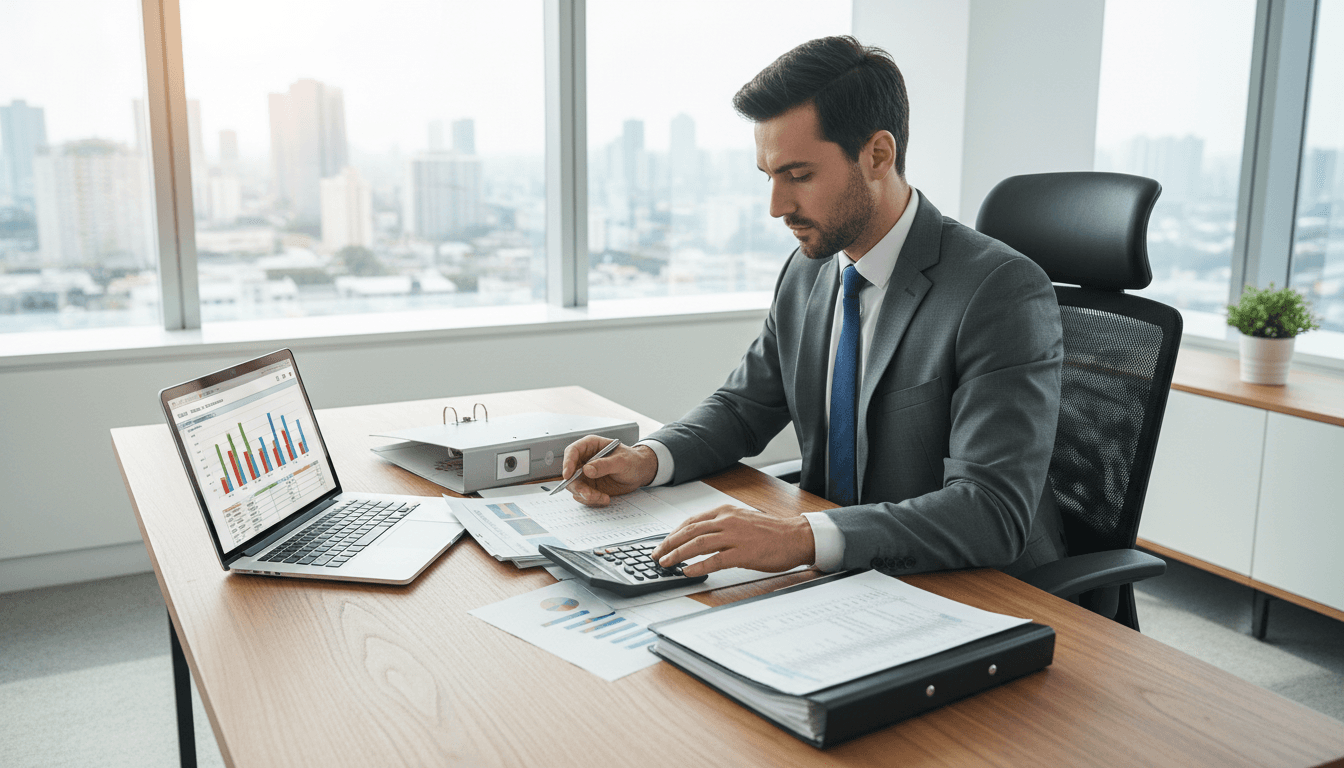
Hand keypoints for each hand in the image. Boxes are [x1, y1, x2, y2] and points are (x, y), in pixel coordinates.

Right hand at [560, 435, 657, 505]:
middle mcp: (584, 460)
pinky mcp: (590, 486)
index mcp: (590, 446)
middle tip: (589, 494)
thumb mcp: (621, 461)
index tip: (568, 475)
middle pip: (570, 473)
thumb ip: (604, 465)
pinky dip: (592, 500)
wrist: (640, 472)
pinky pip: (584, 496)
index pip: (572, 452)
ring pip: (576, 487)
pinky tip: (605, 499)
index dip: (567, 463)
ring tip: (603, 498)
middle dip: (578, 486)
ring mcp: (586, 475)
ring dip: (586, 495)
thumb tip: (587, 470)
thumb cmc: (632, 460)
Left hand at [651, 505, 814, 576]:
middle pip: (690, 531)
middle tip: (657, 555)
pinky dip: (698, 566)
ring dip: (678, 554)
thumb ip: (722, 526)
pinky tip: (688, 571)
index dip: (674, 533)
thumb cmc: (771, 532)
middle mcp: (727, 521)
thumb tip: (700, 537)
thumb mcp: (742, 521)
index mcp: (726, 512)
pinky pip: (715, 559)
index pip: (691, 521)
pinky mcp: (743, 552)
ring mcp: (735, 536)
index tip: (663, 543)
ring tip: (666, 563)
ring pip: (698, 543)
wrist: (795, 537)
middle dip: (669, 544)